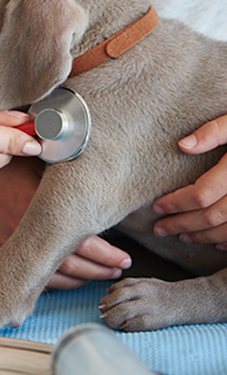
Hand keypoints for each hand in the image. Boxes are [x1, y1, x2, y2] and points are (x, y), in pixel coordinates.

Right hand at [0, 158, 131, 288]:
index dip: (108, 256)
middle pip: (71, 267)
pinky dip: (50, 280)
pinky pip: (26, 275)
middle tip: (118, 270)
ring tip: (98, 274)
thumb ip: (70, 181)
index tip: (124, 258)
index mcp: (38, 211)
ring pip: (50, 277)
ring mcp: (5, 246)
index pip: (83, 245)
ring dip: (79, 280)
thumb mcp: (42, 163)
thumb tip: (108, 182)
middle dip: (100, 271)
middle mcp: (21, 234)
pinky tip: (66, 276)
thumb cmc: (8, 162)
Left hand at [153, 115, 226, 248]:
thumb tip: (183, 145)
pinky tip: (217, 242)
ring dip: (203, 236)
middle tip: (160, 228)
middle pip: (211, 216)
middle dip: (182, 224)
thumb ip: (213, 131)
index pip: (201, 194)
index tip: (157, 206)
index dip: (176, 203)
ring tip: (183, 236)